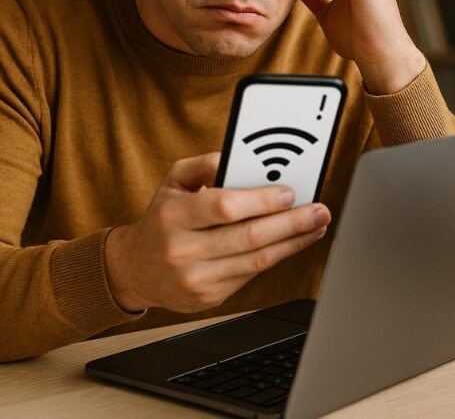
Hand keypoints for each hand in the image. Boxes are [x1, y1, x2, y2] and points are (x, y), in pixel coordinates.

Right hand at [103, 153, 330, 312]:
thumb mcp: (173, 181)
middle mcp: (182, 249)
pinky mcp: (209, 296)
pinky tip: (292, 243)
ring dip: (293, 242)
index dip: (262, 201)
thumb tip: (239, 158)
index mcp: (172, 215)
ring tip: (316, 226)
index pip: (224, 207)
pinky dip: (277, 257)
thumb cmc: (162, 219)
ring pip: (256, 260)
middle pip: (249, 236)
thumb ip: (205, 164)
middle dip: (291, 223)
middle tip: (318, 211)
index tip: (289, 192)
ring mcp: (196, 277)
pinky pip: (251, 274)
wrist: (135, 269)